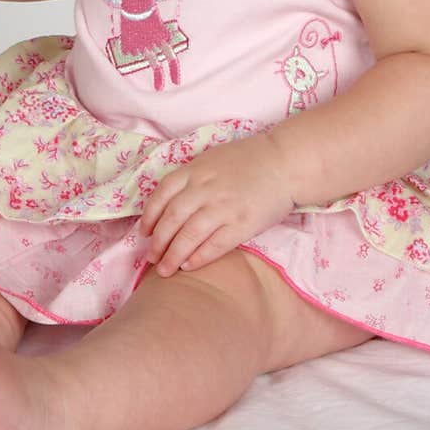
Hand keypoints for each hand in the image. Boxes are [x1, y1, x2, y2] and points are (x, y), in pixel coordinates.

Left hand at [139, 134, 293, 276]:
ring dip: (173, 256)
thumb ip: (192, 178)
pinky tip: (189, 266)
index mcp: (196, 170)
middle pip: (171, 219)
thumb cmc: (250, 160)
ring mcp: (223, 207)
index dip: (149, 217)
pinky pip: (214, 245)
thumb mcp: (213, 160)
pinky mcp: (242, 224)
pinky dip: (198, 258)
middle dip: (158, 242)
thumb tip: (170, 203)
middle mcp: (205, 189)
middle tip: (151, 257)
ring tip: (165, 270)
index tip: (144, 232)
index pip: (161, 195)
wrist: (285, 163)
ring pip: (188, 236)